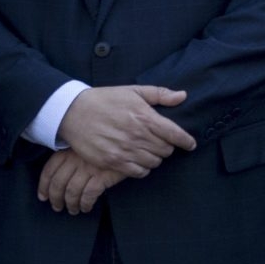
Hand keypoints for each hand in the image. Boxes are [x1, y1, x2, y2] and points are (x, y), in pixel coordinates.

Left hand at [37, 150, 124, 213]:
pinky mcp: (102, 175)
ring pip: (72, 192)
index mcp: (68, 151)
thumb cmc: (106, 146)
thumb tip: (58, 179)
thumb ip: (72, 157)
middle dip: (56, 199)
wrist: (129, 142)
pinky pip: (88, 195)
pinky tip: (86, 207)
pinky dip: (85, 204)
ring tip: (73, 210)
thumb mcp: (85, 146)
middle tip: (57, 207)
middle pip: (58, 183)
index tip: (43, 197)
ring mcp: (89, 167)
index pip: (49, 170)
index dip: (44, 186)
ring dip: (71, 204)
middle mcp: (76, 159)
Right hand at [56, 85, 195, 177]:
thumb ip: (160, 94)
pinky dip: (142, 169)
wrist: (73, 112)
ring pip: (154, 162)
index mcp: (145, 117)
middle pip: (166, 150)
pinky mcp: (112, 162)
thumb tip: (183, 96)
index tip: (190, 144)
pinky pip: (137, 172)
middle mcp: (137, 136)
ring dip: (155, 158)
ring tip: (149, 151)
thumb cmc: (106, 99)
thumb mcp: (134, 91)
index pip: (175, 134)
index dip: (186, 141)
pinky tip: (139, 161)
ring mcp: (125, 150)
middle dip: (167, 147)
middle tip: (161, 143)